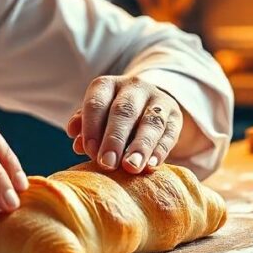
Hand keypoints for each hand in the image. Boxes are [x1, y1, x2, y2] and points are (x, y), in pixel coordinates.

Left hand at [64, 76, 181, 173]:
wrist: (147, 106)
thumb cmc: (111, 116)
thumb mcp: (96, 117)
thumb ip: (85, 128)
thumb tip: (77, 144)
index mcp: (107, 85)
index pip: (97, 103)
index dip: (91, 127)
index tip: (88, 151)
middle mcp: (133, 87)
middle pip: (123, 111)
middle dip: (114, 139)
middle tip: (107, 163)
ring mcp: (157, 99)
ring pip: (150, 121)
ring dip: (140, 146)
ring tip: (131, 167)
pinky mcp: (175, 115)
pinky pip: (169, 132)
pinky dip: (160, 150)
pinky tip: (151, 165)